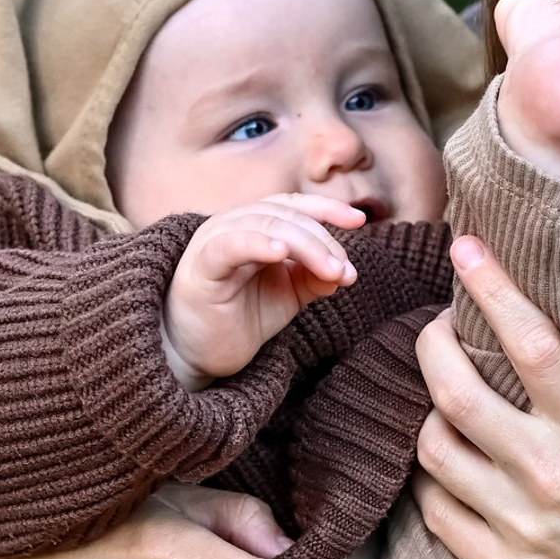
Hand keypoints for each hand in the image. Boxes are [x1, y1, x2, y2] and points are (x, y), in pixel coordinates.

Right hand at [163, 194, 364, 390]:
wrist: (200, 354)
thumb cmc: (241, 317)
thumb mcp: (288, 295)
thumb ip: (314, 277)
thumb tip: (344, 271)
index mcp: (253, 225)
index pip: (293, 205)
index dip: (327, 208)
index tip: (359, 220)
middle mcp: (232, 224)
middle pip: (285, 215)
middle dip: (322, 241)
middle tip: (345, 272)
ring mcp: (214, 242)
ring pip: (264, 225)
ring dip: (305, 246)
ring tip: (331, 272)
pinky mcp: (201, 268)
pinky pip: (229, 246)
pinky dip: (257, 243)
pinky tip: (282, 253)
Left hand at [412, 238, 559, 558]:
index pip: (528, 342)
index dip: (491, 287)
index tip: (466, 248)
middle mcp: (548, 474)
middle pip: (453, 392)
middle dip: (433, 345)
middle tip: (440, 327)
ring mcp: (517, 527)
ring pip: (434, 450)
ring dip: (429, 413)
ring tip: (444, 395)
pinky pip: (437, 512)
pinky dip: (433, 479)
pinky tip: (450, 459)